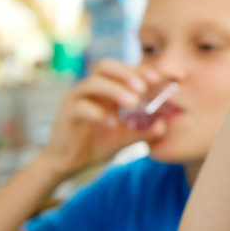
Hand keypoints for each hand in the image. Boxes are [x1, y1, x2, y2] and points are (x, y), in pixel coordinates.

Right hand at [37, 60, 165, 179]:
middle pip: (105, 66)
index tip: (158, 79)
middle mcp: (90, 89)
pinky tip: (112, 123)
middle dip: (126, 73)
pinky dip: (97, 112)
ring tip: (132, 102)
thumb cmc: (97, 144)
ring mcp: (76, 99)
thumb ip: (144, 131)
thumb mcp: (125, 137)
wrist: (68, 164)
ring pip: (93, 83)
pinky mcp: (65, 114)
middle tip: (144, 87)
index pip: (122, 69)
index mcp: (106, 89)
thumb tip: (164, 126)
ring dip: (115, 89)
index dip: (140, 70)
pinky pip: (80, 107)